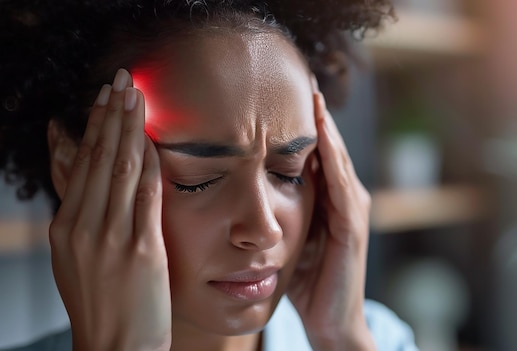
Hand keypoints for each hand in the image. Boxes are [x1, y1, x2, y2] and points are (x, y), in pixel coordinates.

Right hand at [49, 69, 170, 350]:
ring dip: (130, 126)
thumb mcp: (76, 257)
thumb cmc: (102, 303)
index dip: (95, 126)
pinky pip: (146, 195)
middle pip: (99, 157)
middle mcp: (82, 227)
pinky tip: (156, 138)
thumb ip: (82, 215)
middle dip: (111, 114)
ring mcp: (110, 237)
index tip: (104, 97)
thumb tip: (85, 176)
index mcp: (65, 227)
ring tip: (136, 94)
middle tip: (122, 80)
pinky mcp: (140, 249)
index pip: (82, 163)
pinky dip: (151, 162)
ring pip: (121, 168)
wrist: (116, 347)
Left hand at [287, 90, 375, 350]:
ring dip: (325, 126)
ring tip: (312, 94)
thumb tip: (249, 182)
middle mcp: (345, 197)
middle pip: (329, 146)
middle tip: (302, 76)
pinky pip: (339, 184)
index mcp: (328, 198)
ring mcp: (352, 210)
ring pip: (337, 158)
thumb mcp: (291, 236)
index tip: (283, 91)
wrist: (330, 321)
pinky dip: (331, 158)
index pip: (315, 151)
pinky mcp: (351, 226)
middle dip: (316, 113)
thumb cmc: (307, 280)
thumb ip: (282, 208)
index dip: (302, 122)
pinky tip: (320, 136)